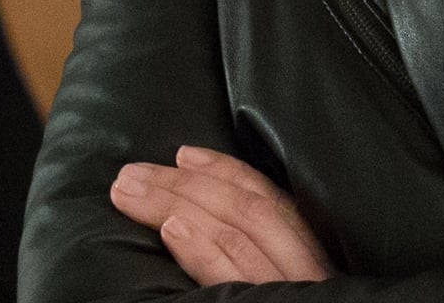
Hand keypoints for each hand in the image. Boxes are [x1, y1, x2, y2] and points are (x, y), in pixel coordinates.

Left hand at [111, 145, 336, 284]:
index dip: (226, 171)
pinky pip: (234, 277)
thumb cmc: (282, 297)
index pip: (272, 201)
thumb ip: (264, 252)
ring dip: (180, 206)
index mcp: (312, 258)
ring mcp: (288, 290)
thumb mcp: (286, 279)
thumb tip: (202, 216)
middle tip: (131, 173)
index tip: (183, 154)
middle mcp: (308, 271)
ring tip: (134, 192)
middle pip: (248, 211)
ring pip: (237, 235)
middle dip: (187, 184)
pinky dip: (203, 250)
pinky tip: (173, 229)